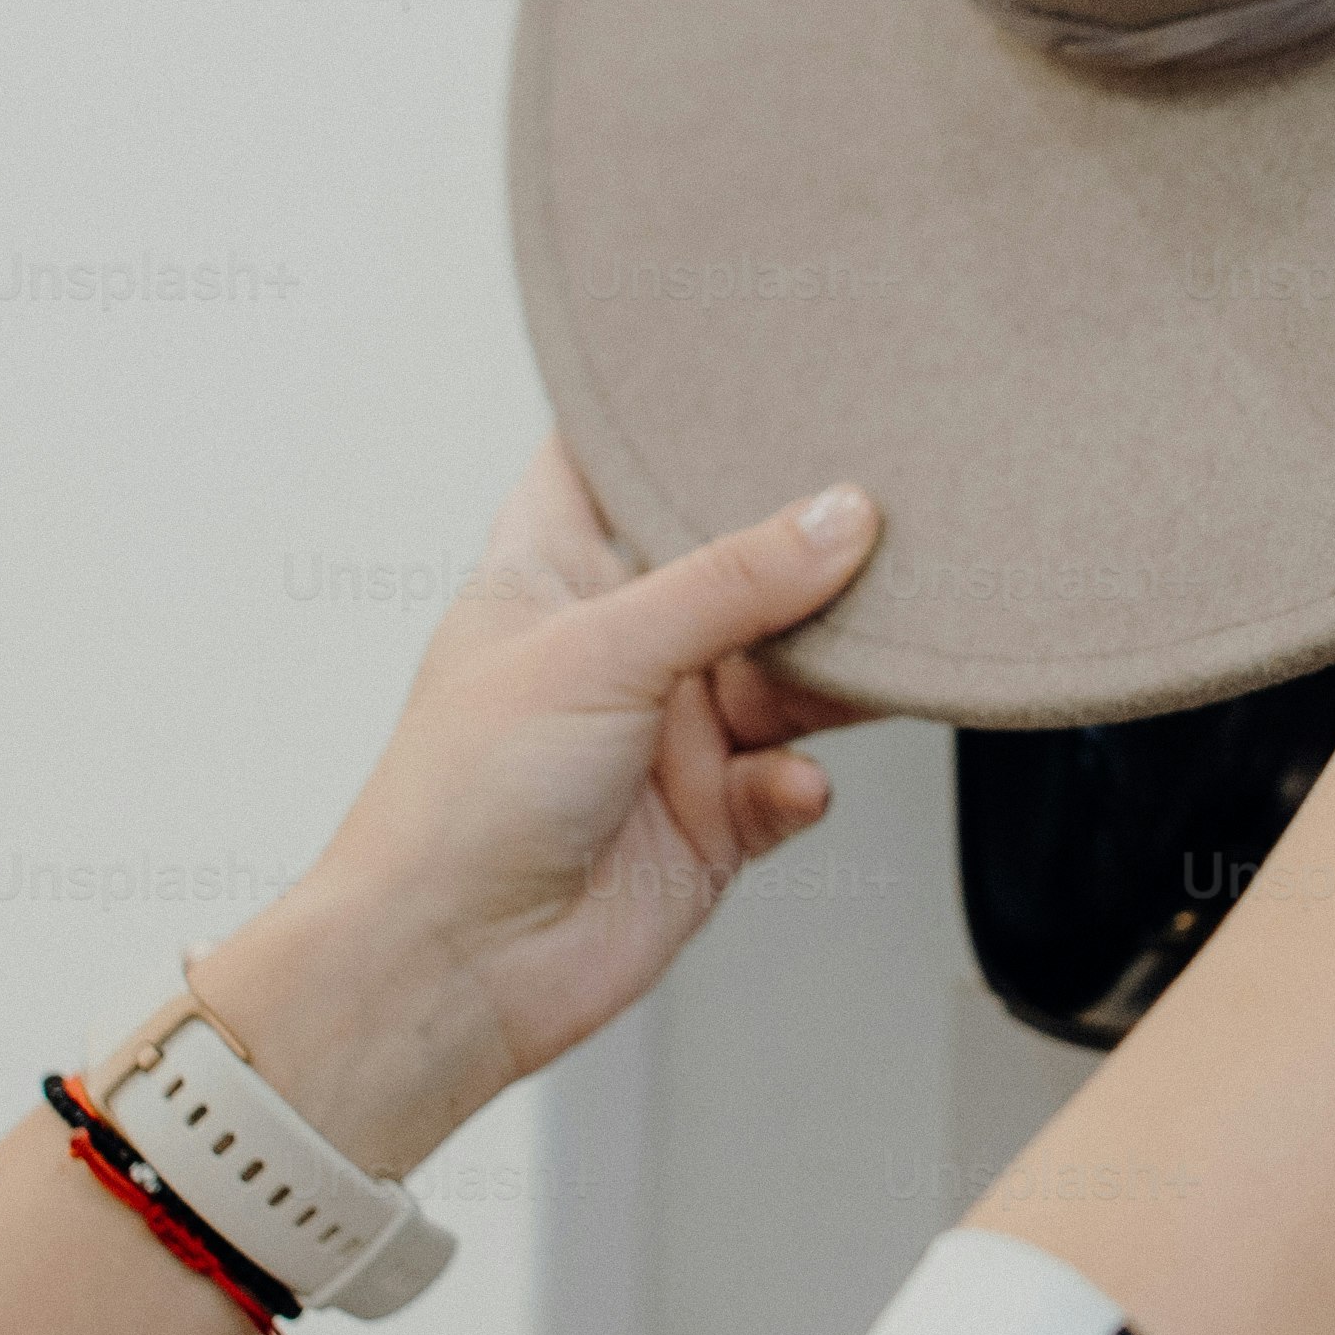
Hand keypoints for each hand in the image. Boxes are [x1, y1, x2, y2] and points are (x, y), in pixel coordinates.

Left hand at [194, 443, 878, 1172]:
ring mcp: (667, 734)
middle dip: (800, 545)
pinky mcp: (712, 820)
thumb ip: (730, 582)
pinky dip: (802, 780)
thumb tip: (840, 514)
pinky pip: (791, 778)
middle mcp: (616, 645)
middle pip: (732, 567)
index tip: (754, 365)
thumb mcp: (598, 651)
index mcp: (552, 573)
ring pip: (785, 673)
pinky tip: (791, 783)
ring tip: (879, 646)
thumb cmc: (458, 801)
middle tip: (883, 504)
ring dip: (829, 668)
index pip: (605, 464)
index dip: (664, 418)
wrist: (451, 969)